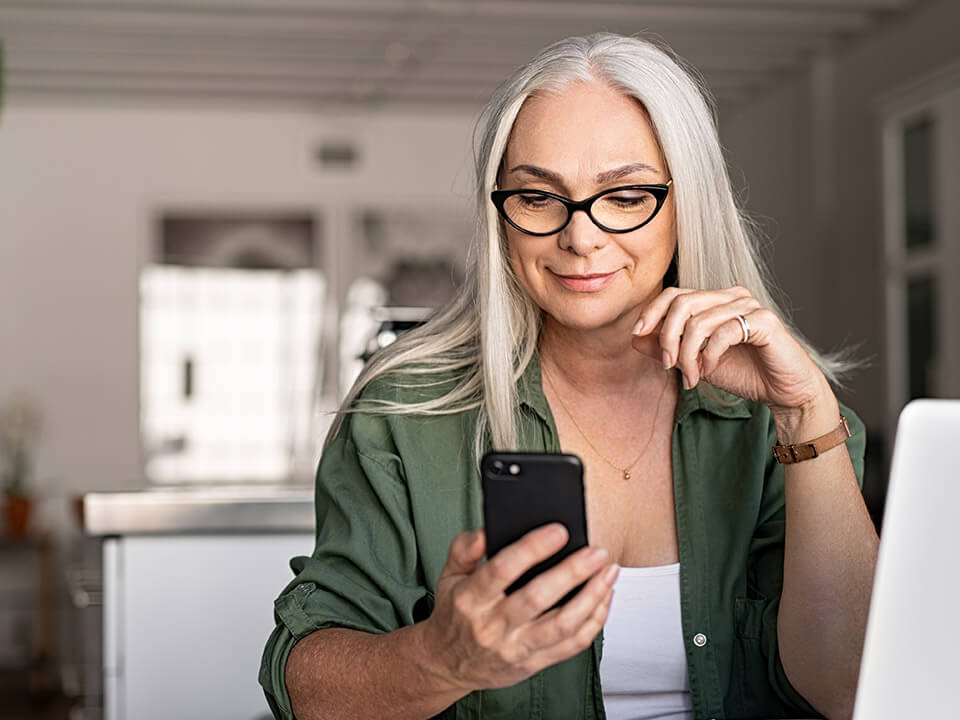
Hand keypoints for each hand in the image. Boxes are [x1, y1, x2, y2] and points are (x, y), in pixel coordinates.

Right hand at [421, 525, 617, 692]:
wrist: (448, 664)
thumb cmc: (455, 613)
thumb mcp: (448, 575)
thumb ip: (465, 548)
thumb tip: (487, 529)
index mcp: (471, 598)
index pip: (502, 569)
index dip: (532, 549)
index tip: (558, 531)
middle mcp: (493, 626)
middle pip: (538, 598)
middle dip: (573, 572)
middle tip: (596, 552)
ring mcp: (515, 648)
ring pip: (561, 625)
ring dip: (591, 597)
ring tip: (609, 572)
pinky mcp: (534, 663)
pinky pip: (571, 645)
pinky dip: (594, 621)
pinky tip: (604, 598)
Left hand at [630, 286, 831, 413]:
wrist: (783, 392)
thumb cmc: (744, 373)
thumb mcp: (696, 362)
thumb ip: (667, 348)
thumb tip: (636, 337)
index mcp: (716, 300)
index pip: (675, 293)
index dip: (652, 311)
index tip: (638, 334)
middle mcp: (732, 296)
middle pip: (682, 302)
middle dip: (667, 336)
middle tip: (668, 365)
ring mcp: (750, 306)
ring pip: (699, 321)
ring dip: (688, 355)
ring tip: (692, 377)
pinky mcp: (765, 321)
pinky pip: (723, 333)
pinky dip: (709, 355)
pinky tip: (709, 371)